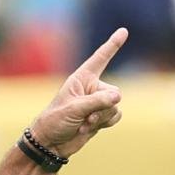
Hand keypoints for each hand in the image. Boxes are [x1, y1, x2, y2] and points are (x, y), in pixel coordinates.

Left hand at [30, 27, 128, 159]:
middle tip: (85, 117)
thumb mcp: (74, 108)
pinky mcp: (101, 117)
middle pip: (113, 92)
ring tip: (84, 124)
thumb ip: (97, 101)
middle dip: (102, 106)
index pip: (100, 58)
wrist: (50, 144)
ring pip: (115, 106)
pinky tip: (89, 129)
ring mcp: (97, 103)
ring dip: (102, 117)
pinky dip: (106, 123)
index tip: (123, 31)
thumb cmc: (55, 121)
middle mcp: (91, 88)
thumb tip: (118, 97)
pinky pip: (116, 116)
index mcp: (81, 78)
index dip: (113, 45)